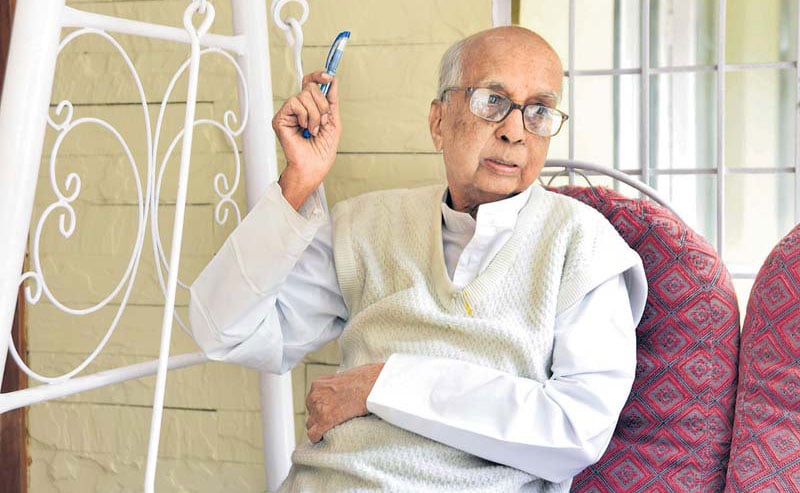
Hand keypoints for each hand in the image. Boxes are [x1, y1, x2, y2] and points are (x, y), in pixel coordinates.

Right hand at [273, 71, 341, 209]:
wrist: (313, 167)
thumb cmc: (322, 151)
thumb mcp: (333, 121)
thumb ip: (332, 100)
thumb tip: (332, 80)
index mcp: (309, 108)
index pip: (310, 84)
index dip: (318, 76)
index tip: (328, 76)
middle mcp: (298, 108)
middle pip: (310, 87)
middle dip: (322, 105)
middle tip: (321, 122)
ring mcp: (288, 113)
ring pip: (304, 95)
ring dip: (315, 115)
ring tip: (313, 130)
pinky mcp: (280, 118)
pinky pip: (295, 103)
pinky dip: (305, 116)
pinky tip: (303, 129)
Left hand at [305, 363, 383, 442]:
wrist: (372, 385)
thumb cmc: (365, 379)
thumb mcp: (345, 377)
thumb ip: (337, 387)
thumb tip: (341, 393)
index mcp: (319, 384)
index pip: (313, 400)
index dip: (321, 407)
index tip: (328, 410)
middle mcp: (315, 395)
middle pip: (311, 412)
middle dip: (319, 416)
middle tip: (333, 419)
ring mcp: (319, 408)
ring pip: (311, 424)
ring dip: (319, 426)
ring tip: (331, 429)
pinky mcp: (325, 420)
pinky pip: (314, 434)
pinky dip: (318, 437)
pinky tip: (323, 439)